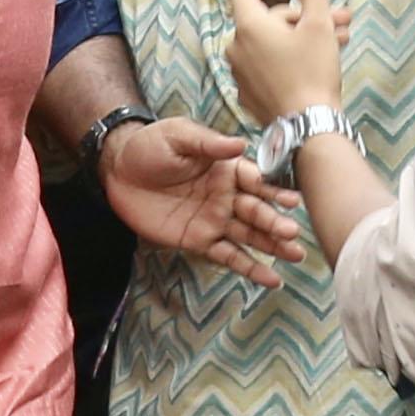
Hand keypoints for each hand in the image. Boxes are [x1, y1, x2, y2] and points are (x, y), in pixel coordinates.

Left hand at [100, 112, 306, 287]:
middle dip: (274, 222)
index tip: (291, 201)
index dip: (274, 190)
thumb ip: (209, 144)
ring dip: (272, 246)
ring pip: (249, 236)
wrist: (118, 171)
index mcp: (227, 169)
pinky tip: (272, 279)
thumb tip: (240, 144)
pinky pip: (228, 256)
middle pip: (256, 211)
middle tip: (292, 232)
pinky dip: (250, 268)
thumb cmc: (150, 146)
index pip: (256, 181)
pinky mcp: (200, 241)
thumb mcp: (179, 136)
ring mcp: (216, 220)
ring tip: (295, 255)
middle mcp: (228, 196)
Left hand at [224, 0, 348, 119]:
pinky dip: (293, 56)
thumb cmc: (312, 74)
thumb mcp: (319, 26)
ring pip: (274, 41)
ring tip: (341, 36)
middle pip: (269, 17)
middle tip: (340, 16)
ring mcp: (242, 72)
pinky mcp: (251, 92)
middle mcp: (237, 48)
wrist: (308, 127)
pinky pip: (270, 64)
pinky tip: (323, 59)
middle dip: (306, 13)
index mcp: (247, 26)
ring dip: (306, 34)